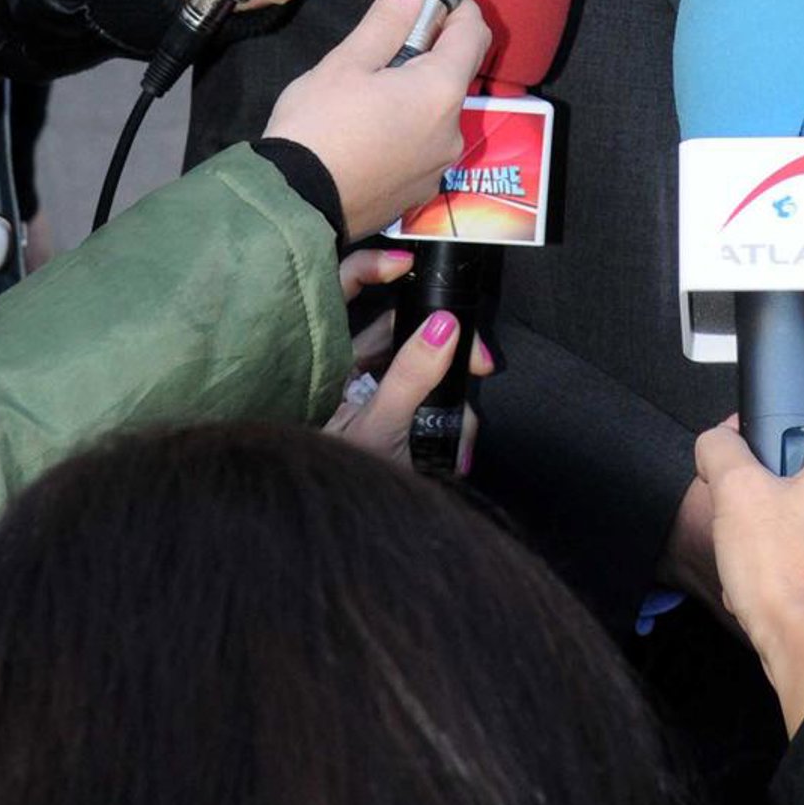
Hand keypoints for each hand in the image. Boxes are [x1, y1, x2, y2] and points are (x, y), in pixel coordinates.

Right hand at [265, 0, 485, 237]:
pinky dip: (406, 132)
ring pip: (436, 114)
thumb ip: (389, 20)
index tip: (430, 0)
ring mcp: (437, 168)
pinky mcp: (418, 193)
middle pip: (455, 76)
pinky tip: (366, 134)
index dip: (458, 8)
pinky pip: (422, 148)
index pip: (475, 34)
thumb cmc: (317, 127)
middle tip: (381, 50)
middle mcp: (452, 132)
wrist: (292, 207)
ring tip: (365, 96)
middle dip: (428, 54)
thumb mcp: (347, 62)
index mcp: (441, 92)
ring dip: (414, 96)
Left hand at [330, 277, 494, 469]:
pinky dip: (447, 420)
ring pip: (419, 368)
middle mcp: (343, 373)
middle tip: (478, 359)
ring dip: (451, 392)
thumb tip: (445, 326)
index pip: (343, 287)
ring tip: (462, 433)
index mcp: (324, 360)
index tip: (410, 264)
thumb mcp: (377, 428)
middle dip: (443, 343)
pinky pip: (426, 405)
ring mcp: (369, 399)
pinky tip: (458, 446)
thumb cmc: (335, 484)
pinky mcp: (393, 424)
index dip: (374, 266)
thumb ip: (410, 376)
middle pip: (399, 330)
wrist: (342, 541)